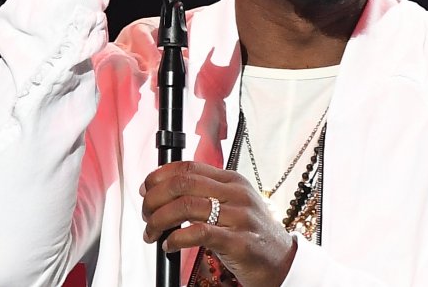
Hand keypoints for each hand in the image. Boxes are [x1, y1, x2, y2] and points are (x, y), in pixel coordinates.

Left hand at [141, 161, 295, 286]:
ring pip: (186, 207)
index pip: (188, 167)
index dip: (160, 176)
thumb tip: (165, 192)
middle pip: (183, 183)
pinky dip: (175, 239)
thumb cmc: (251, 234)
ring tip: (152, 233)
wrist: (282, 260)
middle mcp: (236, 194)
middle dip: (154, 198)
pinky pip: (198, 233)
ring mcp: (240, 217)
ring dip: (159, 220)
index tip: (146, 189)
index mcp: (232, 180)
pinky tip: (170, 246)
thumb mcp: (233, 205)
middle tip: (146, 214)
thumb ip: (206, 195)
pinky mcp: (239, 242)